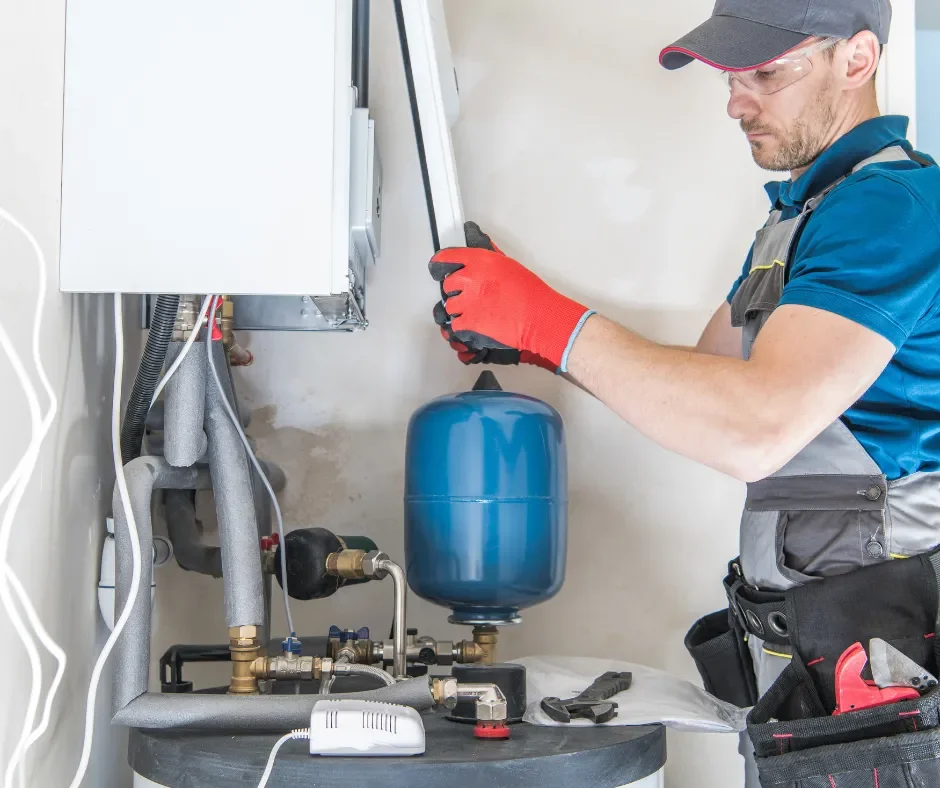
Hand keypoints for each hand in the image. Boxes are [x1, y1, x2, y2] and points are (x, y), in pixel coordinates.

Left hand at [428, 222, 592, 371]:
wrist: (538, 317)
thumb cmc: (530, 292)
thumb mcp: (508, 265)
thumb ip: (489, 257)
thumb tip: (479, 241)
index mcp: (480, 261)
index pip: (447, 258)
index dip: (439, 264)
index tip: (436, 268)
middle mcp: (469, 279)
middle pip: (447, 285)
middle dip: (456, 292)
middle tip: (470, 297)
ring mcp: (466, 302)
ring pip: (450, 307)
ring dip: (459, 311)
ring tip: (477, 313)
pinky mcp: (468, 322)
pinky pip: (455, 325)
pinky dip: (462, 327)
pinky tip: (476, 325)